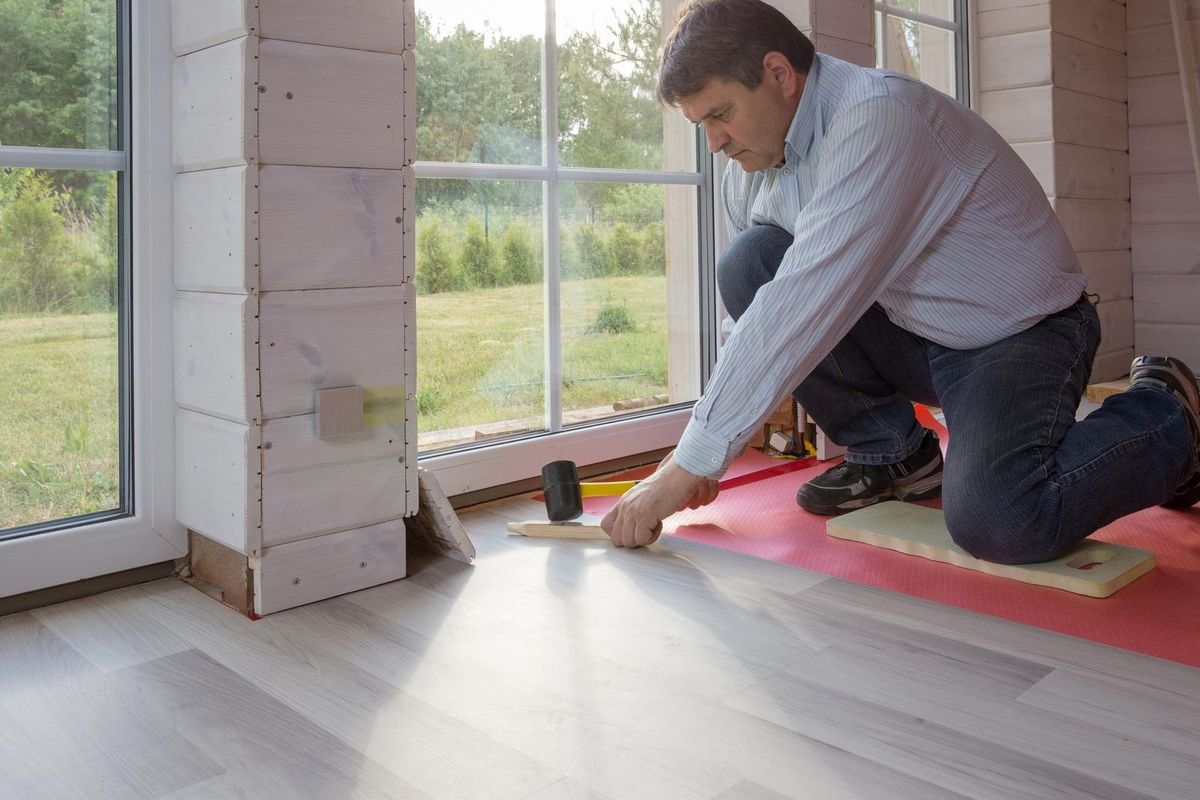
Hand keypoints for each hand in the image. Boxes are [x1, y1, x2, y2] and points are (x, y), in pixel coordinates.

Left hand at [600, 453, 719, 547]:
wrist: (678, 476)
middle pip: (616, 538)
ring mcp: (633, 511)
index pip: (606, 525)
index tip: (634, 530)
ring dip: (644, 538)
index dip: (619, 533)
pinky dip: (653, 536)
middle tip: (646, 530)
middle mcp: (625, 506)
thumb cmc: (667, 486)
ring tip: (654, 525)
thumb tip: (632, 528)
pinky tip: (659, 523)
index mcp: (623, 501)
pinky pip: (642, 539)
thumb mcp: (643, 497)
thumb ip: (635, 509)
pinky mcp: (643, 516)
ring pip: (628, 542)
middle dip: (632, 540)